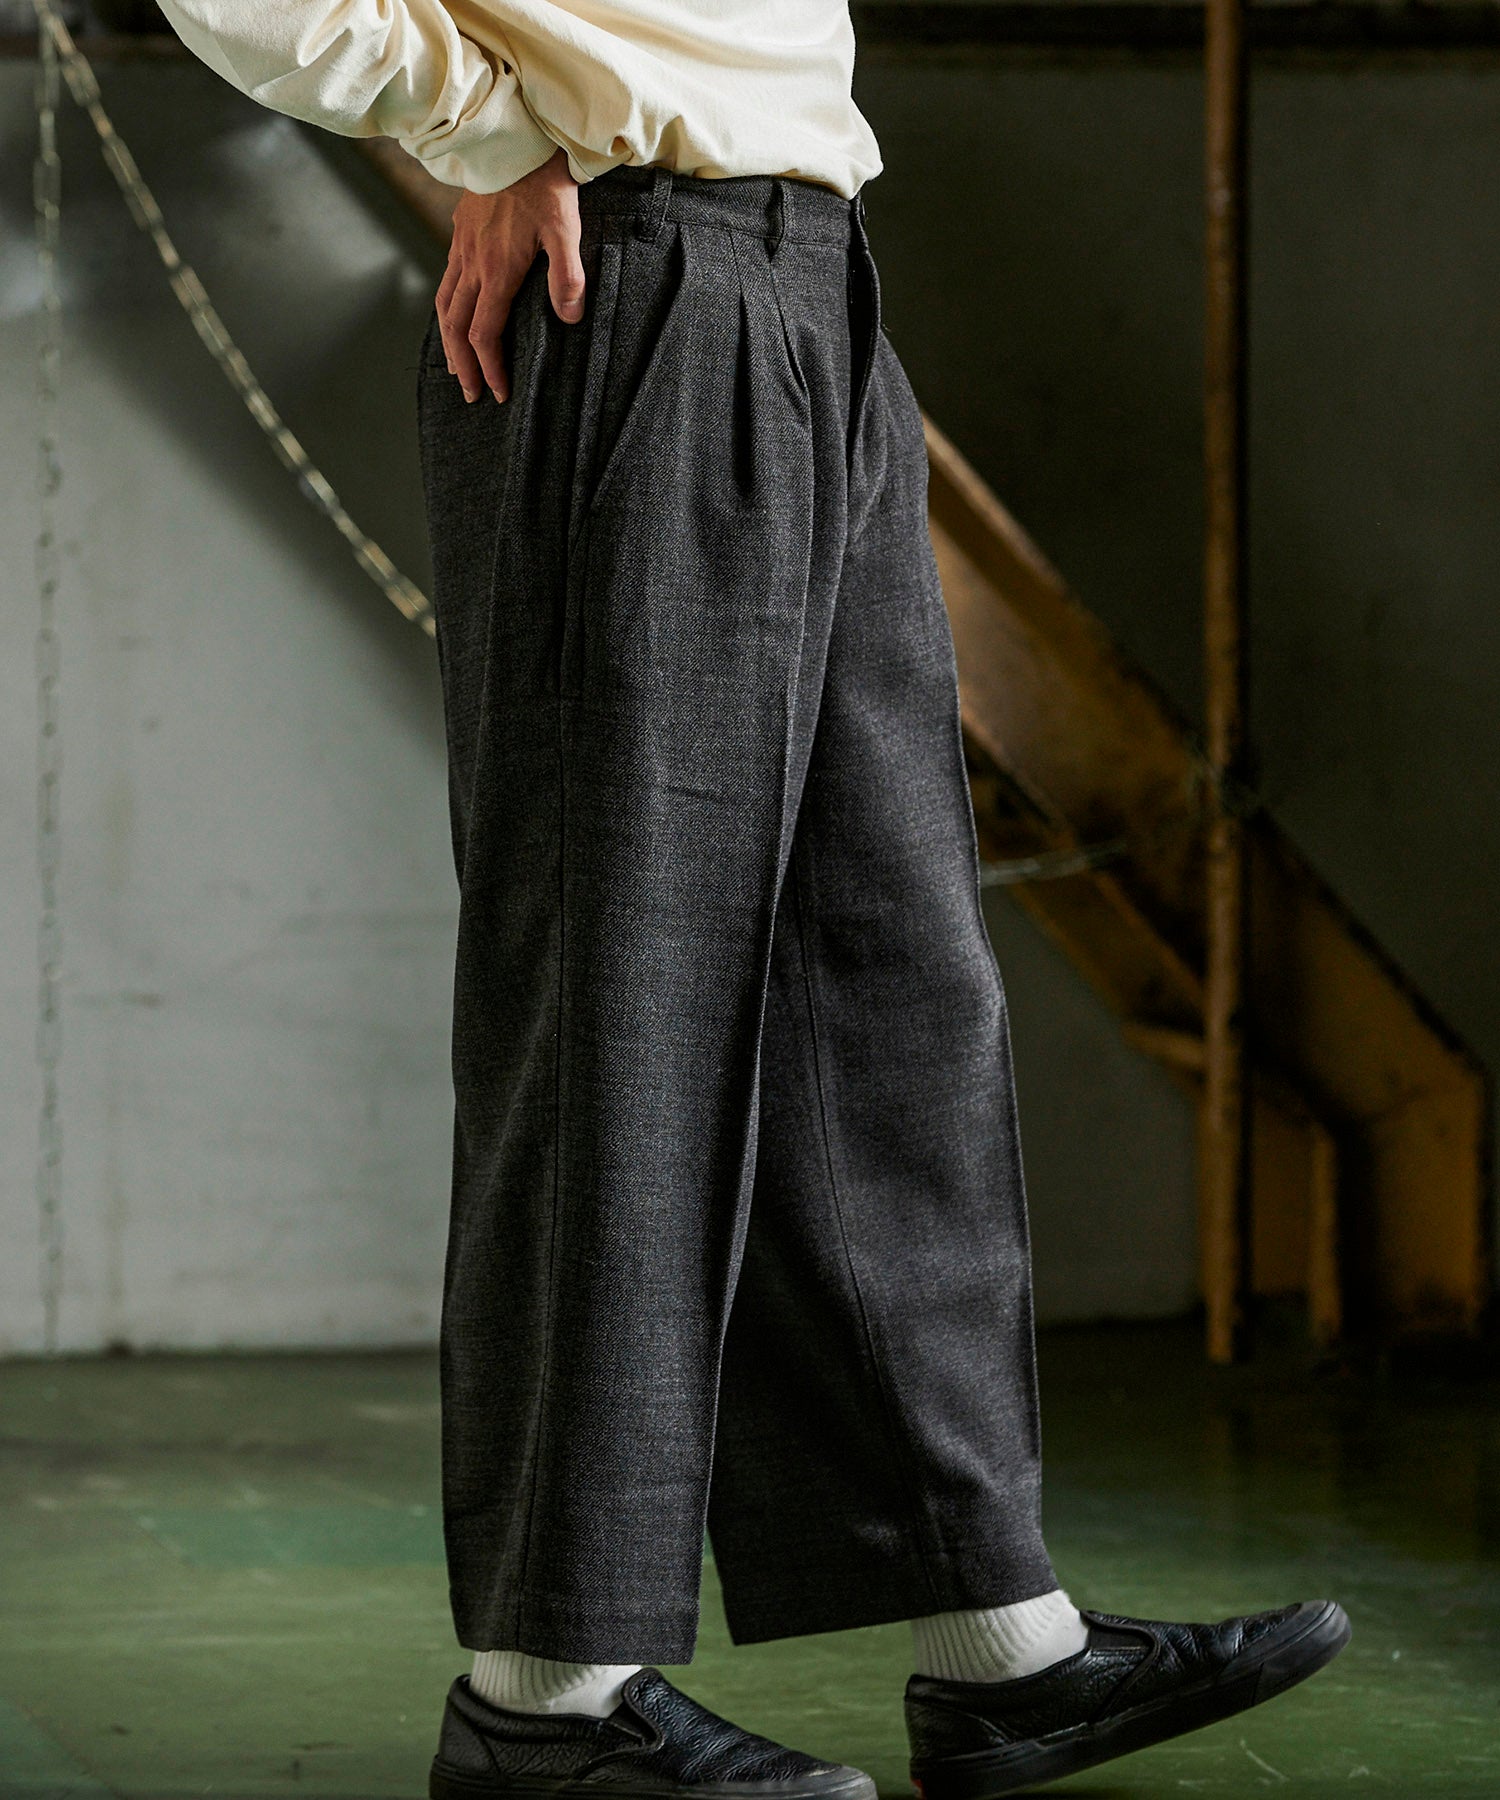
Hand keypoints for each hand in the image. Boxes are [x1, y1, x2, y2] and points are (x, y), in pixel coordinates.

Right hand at [436, 146, 585, 404]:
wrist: (513, 138)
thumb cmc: (544, 184)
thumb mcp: (566, 230)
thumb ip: (567, 276)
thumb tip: (569, 318)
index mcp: (498, 271)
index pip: (485, 333)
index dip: (490, 367)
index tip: (498, 392)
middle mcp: (473, 264)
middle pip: (457, 327)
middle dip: (463, 365)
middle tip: (471, 394)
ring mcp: (462, 248)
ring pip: (445, 305)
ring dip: (449, 342)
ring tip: (455, 367)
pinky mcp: (461, 233)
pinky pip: (446, 281)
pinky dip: (446, 309)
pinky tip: (454, 317)